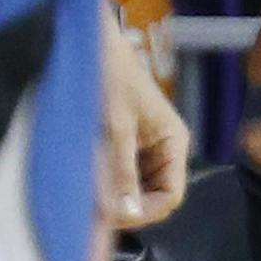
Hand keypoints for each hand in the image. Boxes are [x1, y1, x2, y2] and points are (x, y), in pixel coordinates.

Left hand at [99, 3, 190, 231]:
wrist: (92, 45)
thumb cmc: (110, 78)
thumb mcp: (116, 128)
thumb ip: (122, 172)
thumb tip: (127, 215)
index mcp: (174, 143)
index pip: (171, 196)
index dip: (143, 212)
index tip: (109, 215)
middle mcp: (165, 150)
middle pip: (153, 197)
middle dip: (125, 206)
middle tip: (92, 209)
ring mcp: (145, 150)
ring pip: (135, 190)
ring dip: (113, 197)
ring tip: (87, 196)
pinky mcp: (126, 147)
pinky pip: (122, 178)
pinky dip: (105, 185)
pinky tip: (86, 183)